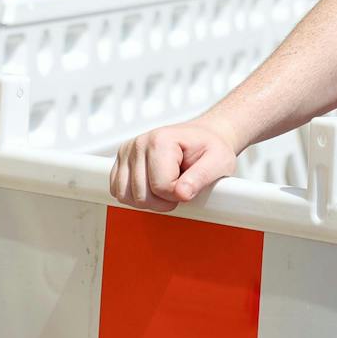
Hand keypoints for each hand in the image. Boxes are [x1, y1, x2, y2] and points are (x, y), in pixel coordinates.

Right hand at [109, 118, 238, 211]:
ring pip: (126, 196)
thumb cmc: (209, 148)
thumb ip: (202, 177)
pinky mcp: (121, 161)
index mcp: (160, 140)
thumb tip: (182, 193)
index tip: (189, 182)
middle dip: (163, 200)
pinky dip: (134, 196)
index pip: (161, 187)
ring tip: (165, 186)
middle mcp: (139, 143)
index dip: (179, 194)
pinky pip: (117, 191)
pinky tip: (151, 187)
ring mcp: (127, 152)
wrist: (202, 137)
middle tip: (179, 186)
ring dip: (148, 200)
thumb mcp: (218, 161)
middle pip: (142, 195)